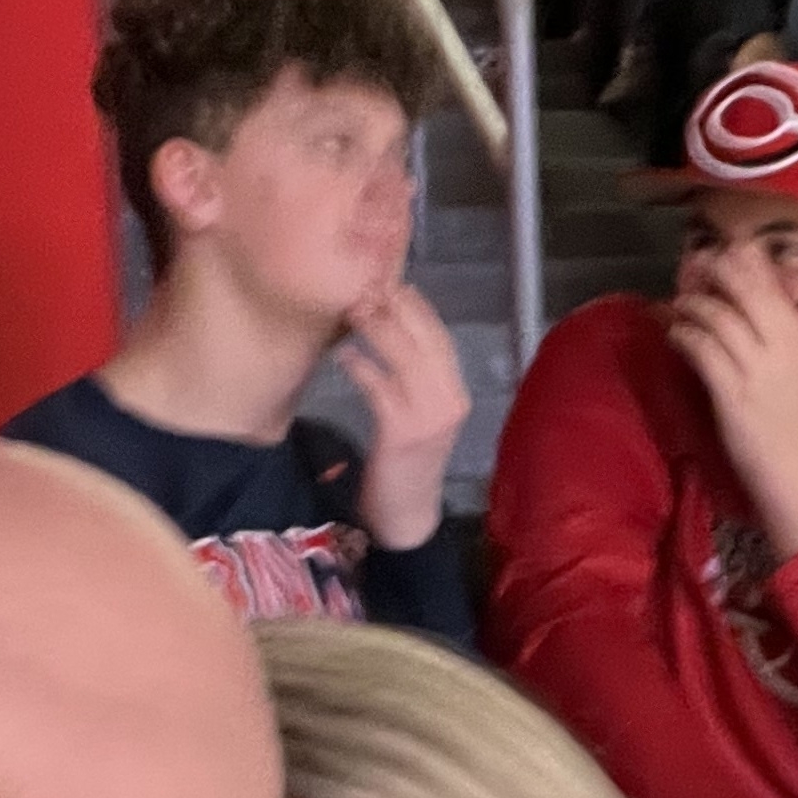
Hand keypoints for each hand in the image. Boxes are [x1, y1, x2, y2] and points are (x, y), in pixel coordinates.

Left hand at [337, 285, 470, 550]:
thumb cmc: (403, 463)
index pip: (439, 336)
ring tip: (351, 309)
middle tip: (363, 284)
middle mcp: (450, 399)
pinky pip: (380, 387)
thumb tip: (384, 331)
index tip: (388, 281)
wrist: (406, 515)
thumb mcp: (415, 415)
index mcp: (455, 393)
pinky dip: (360, 367)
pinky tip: (342, 356)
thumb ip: (408, 379)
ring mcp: (429, 416)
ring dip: (376, 328)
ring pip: (404, 356)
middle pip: (424, 338)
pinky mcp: (403, 433)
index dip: (415, 306)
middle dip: (394, 307)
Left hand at [668, 248, 797, 557]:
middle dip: (713, 272)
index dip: (741, 262)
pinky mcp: (731, 392)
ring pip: (718, 317)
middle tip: (692, 268)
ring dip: (691, 305)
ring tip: (677, 305)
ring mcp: (756, 369)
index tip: (720, 253)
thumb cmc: (795, 420)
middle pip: (743, 290)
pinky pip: (702, 349)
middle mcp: (781, 346)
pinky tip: (673, 333)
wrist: (790, 467)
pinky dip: (683, 335)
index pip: (769, 283)